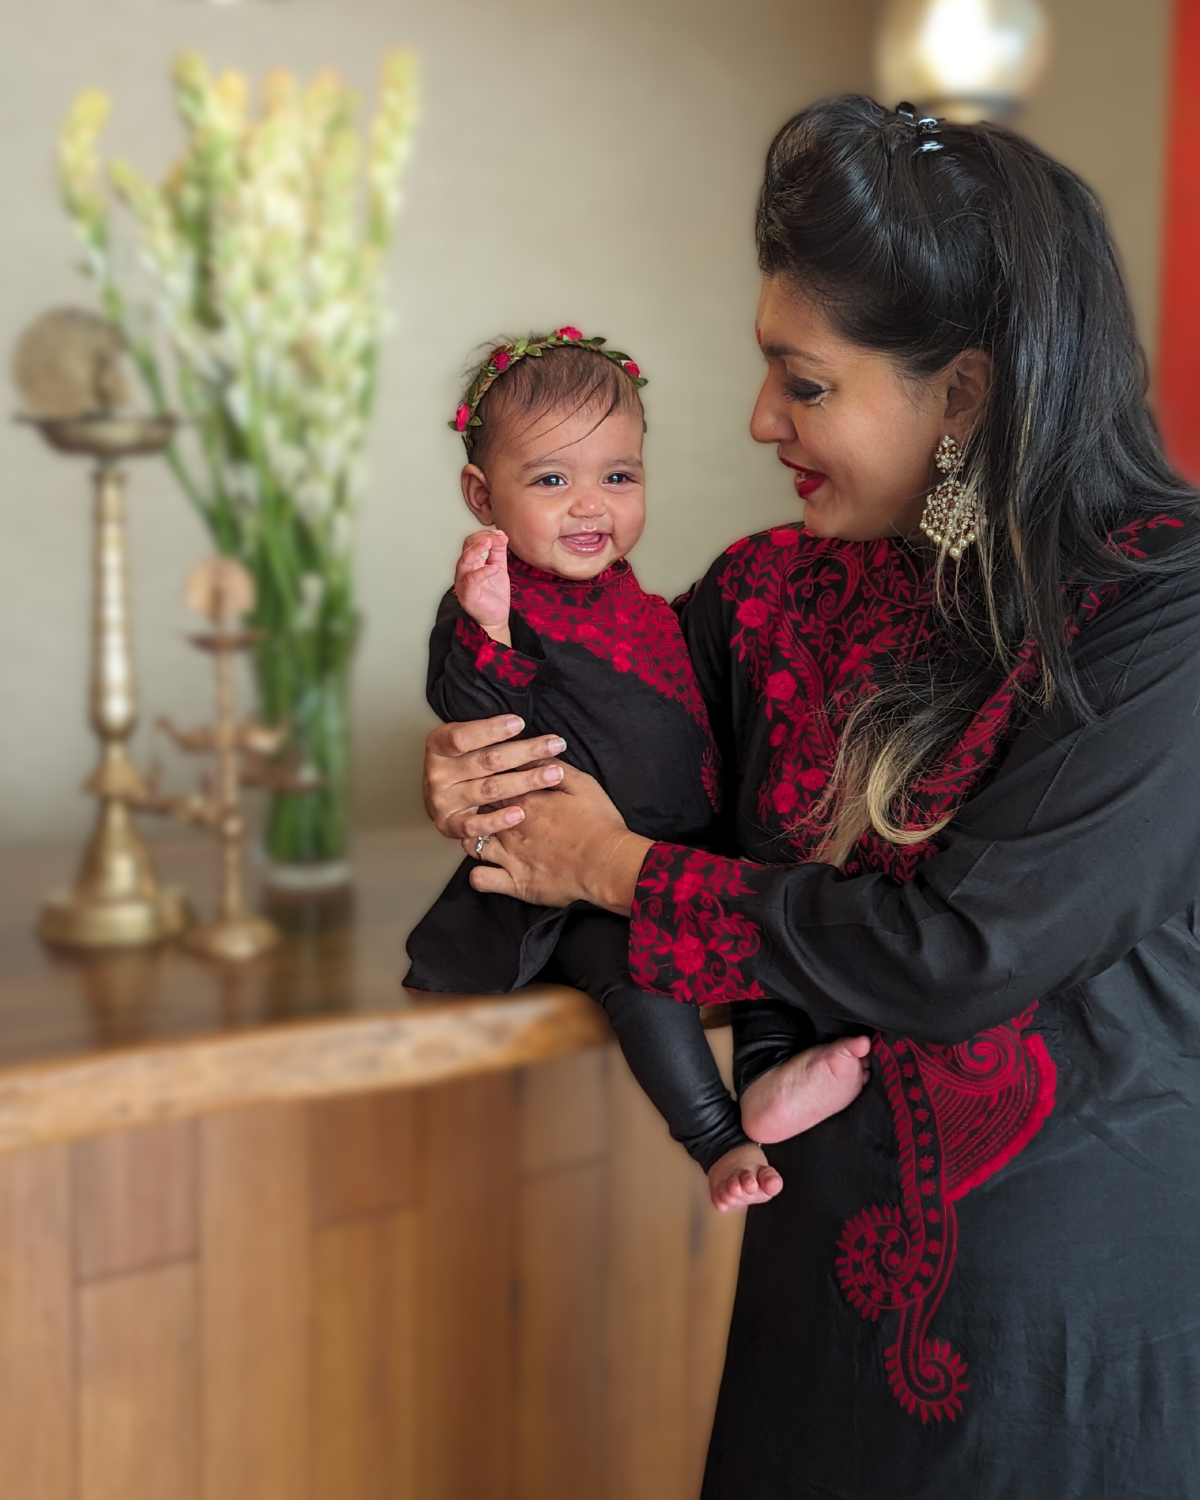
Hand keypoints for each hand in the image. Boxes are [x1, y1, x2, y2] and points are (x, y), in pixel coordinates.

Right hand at [423, 715, 569, 841]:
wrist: (438, 794)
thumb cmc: (461, 761)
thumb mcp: (466, 739)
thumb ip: (486, 731)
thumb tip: (522, 720)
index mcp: (438, 745)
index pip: (463, 737)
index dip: (491, 730)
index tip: (520, 723)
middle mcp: (437, 773)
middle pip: (486, 761)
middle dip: (525, 752)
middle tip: (555, 745)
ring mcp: (442, 801)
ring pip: (489, 790)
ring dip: (525, 782)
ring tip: (553, 774)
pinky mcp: (449, 825)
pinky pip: (474, 826)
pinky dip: (498, 820)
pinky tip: (520, 813)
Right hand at [455, 529, 510, 643]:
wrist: (496, 617)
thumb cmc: (494, 595)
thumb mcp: (499, 568)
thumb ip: (498, 552)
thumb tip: (501, 534)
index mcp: (471, 563)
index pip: (472, 542)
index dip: (485, 535)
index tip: (500, 534)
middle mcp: (465, 571)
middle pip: (466, 548)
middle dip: (481, 538)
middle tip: (497, 536)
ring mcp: (464, 582)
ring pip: (464, 561)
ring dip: (477, 549)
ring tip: (490, 542)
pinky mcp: (468, 595)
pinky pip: (472, 580)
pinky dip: (483, 572)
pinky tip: (494, 568)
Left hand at [468, 764, 652, 913]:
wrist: (609, 864)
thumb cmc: (599, 824)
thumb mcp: (582, 783)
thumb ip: (552, 766)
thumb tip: (532, 755)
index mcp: (525, 800)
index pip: (491, 785)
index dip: (488, 784)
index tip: (492, 785)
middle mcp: (510, 827)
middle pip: (476, 812)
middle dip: (476, 809)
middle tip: (484, 810)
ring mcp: (509, 857)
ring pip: (470, 844)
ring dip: (473, 839)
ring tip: (485, 837)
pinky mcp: (515, 883)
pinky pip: (480, 880)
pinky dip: (479, 875)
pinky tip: (488, 869)